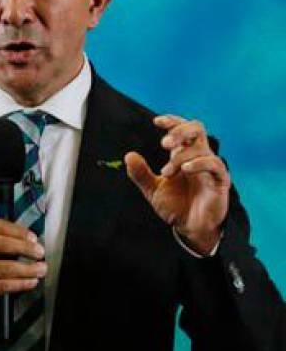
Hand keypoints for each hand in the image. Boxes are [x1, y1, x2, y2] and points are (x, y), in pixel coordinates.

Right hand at [0, 219, 45, 301]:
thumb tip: (29, 239)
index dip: (19, 231)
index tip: (34, 238)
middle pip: (2, 245)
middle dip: (26, 249)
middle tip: (40, 253)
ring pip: (4, 268)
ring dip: (27, 270)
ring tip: (40, 269)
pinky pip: (1, 286)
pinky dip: (19, 284)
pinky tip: (29, 282)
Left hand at [124, 115, 229, 255]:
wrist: (190, 228)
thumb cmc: (175, 205)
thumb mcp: (152, 189)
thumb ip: (141, 174)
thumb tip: (129, 155)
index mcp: (182, 155)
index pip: (182, 129)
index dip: (172, 121)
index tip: (157, 121)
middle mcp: (198, 157)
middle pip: (197, 129)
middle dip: (180, 131)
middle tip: (164, 143)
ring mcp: (210, 168)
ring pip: (202, 148)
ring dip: (181, 156)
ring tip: (167, 172)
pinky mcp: (220, 181)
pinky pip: (215, 164)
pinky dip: (199, 163)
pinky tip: (185, 169)